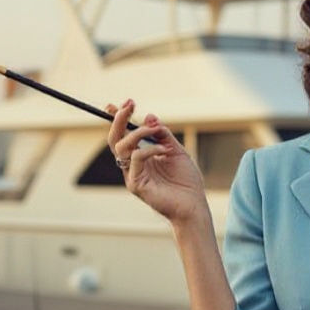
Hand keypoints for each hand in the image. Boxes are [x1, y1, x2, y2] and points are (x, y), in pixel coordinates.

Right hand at [106, 98, 207, 224]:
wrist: (194, 205)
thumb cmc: (186, 181)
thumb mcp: (176, 151)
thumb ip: (163, 135)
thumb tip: (150, 117)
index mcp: (141, 157)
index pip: (124, 135)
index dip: (119, 119)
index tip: (121, 103)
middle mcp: (133, 165)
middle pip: (115, 139)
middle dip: (119, 119)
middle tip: (129, 105)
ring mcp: (132, 175)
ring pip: (122, 147)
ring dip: (138, 133)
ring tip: (155, 131)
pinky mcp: (136, 184)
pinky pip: (136, 159)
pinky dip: (149, 149)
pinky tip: (164, 150)